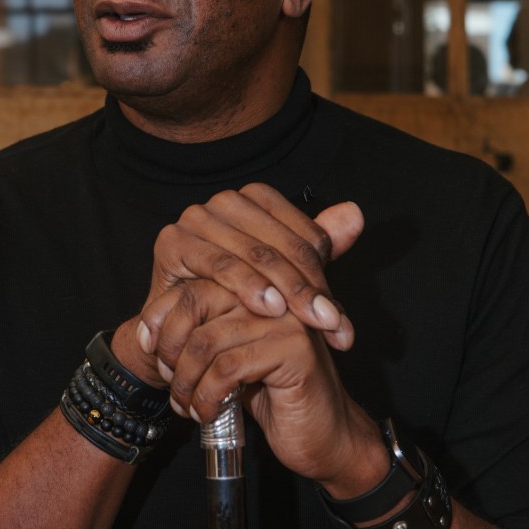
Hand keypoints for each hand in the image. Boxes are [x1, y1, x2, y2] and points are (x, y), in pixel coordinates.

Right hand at [112, 188, 362, 398]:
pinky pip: (220, 263)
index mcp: (257, 199)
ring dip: (287, 291)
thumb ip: (316, 249)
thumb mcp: (281, 279)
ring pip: (256, 255)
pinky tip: (269, 308)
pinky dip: (247, 286)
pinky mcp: (172, 240)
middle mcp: (226, 201)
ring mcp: (196, 217)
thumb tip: (356, 214)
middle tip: (333, 327)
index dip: (325, 279)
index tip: (340, 322)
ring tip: (309, 321)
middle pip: (283, 246)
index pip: (305, 235)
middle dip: (310, 291)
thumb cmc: (231, 300)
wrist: (178, 329)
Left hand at [138, 278, 381, 487]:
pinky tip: (209, 413)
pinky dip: (207, 397)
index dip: (160, 317)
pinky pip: (227, 369)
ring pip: (206, 341)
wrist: (323, 437)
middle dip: (170, 347)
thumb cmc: (272, 397)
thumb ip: (195, 336)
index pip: (193, 285)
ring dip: (185, 381)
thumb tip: (143, 331)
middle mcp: (273, 293)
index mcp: (257, 286)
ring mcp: (287, 319)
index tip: (149, 350)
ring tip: (187, 405)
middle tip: (168, 380)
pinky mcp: (294, 350)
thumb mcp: (226, 359)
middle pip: (196, 302)